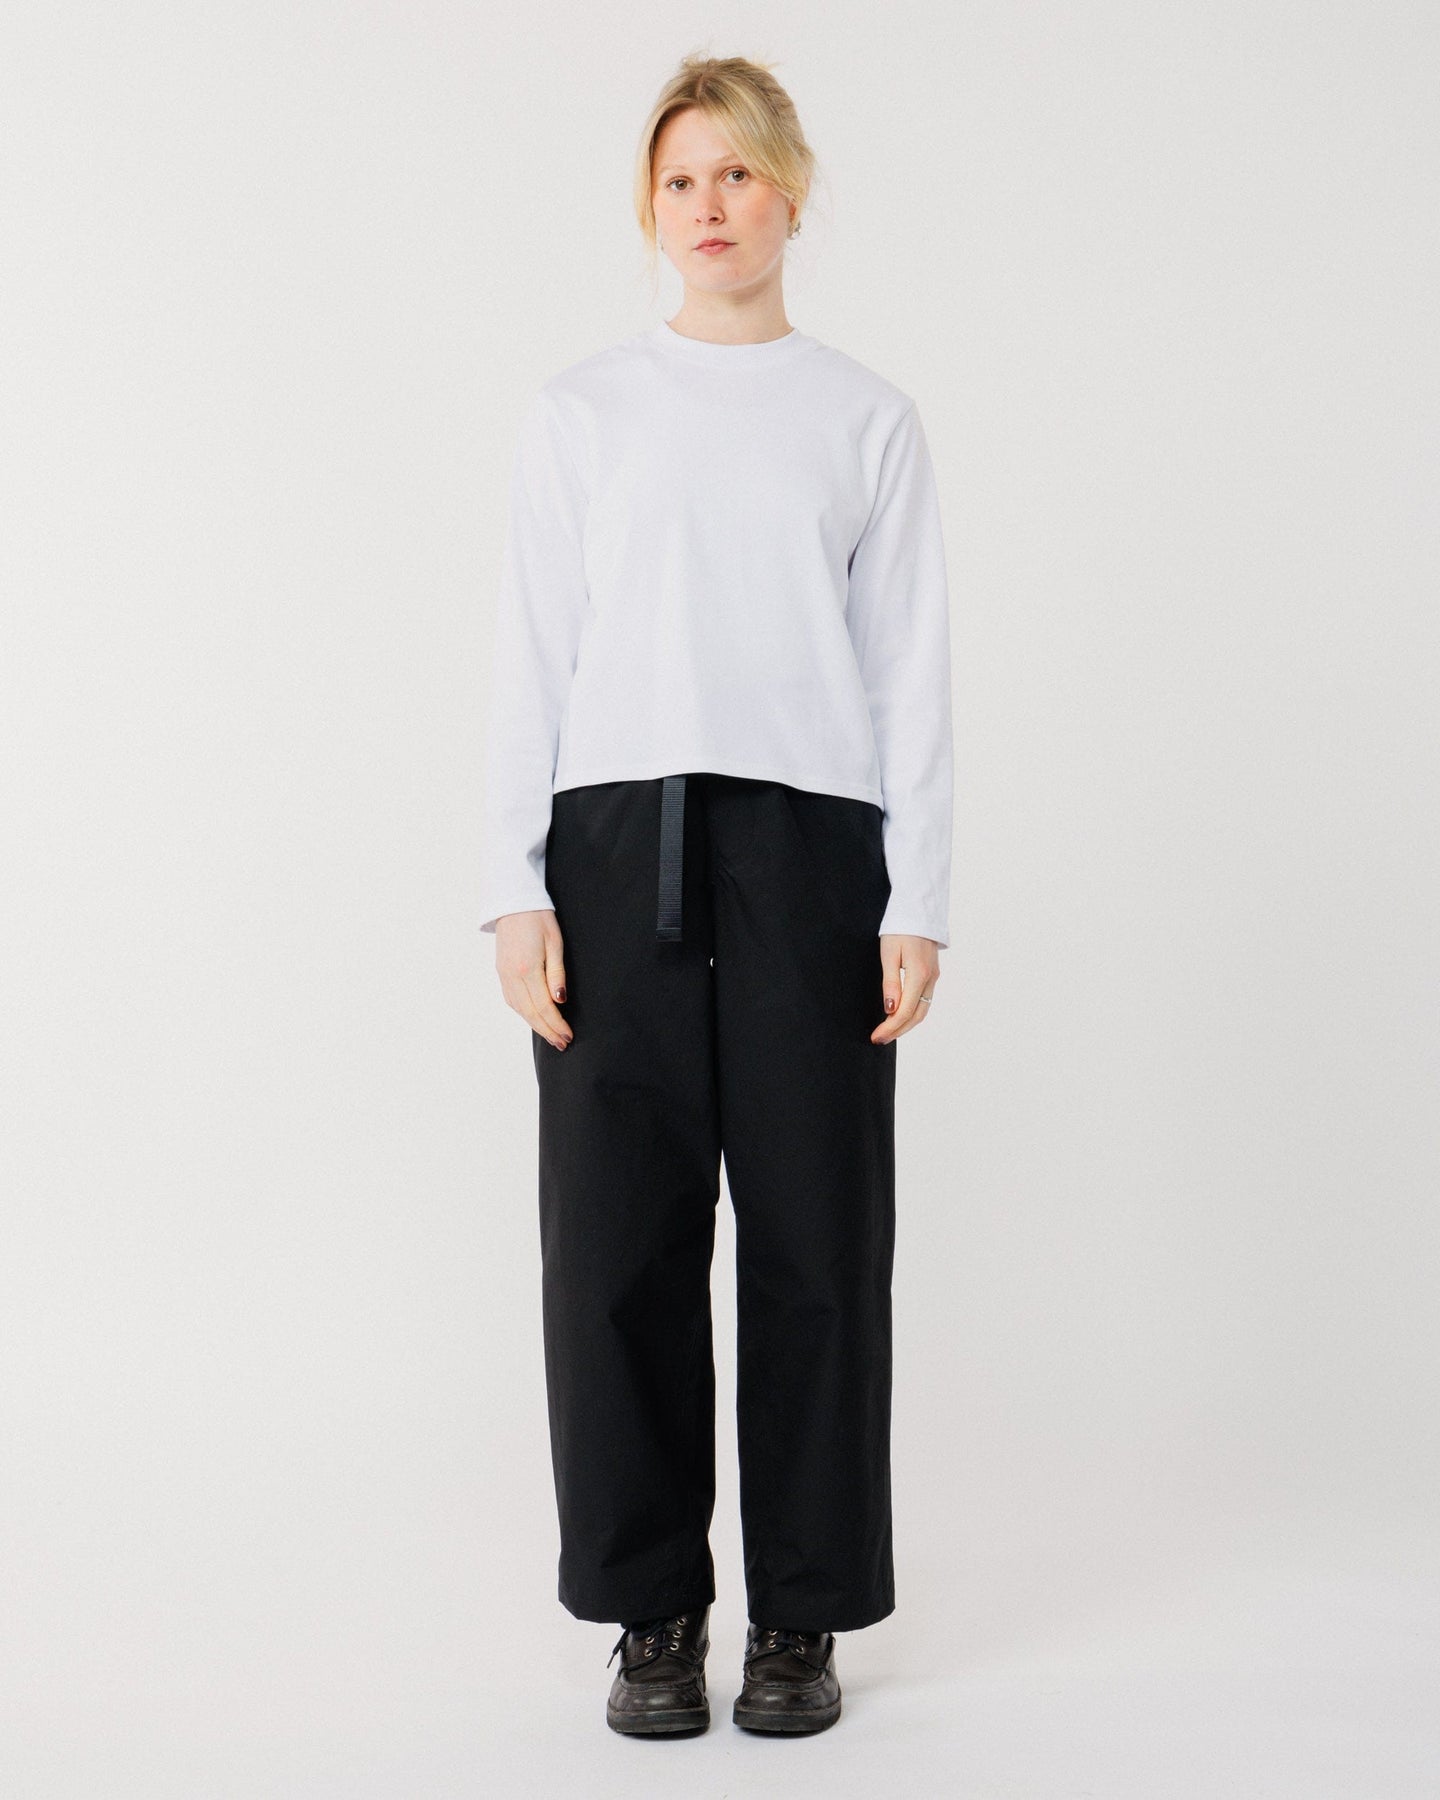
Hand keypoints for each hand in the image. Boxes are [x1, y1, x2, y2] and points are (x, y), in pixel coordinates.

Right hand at [494, 910, 572, 1050]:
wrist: (514, 903)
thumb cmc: (539, 919)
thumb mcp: (555, 943)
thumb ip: (557, 974)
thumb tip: (560, 1001)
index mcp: (527, 968)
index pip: (544, 1006)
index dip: (556, 1024)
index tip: (568, 1036)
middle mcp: (512, 976)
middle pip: (530, 1013)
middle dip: (547, 1031)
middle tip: (562, 1044)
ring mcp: (504, 975)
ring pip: (519, 1009)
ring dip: (536, 1025)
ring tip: (551, 1036)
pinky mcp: (501, 972)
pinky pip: (512, 1000)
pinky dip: (524, 1013)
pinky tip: (534, 1018)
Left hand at [870, 934, 940, 1043]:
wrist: (919, 910)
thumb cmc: (900, 929)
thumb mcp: (889, 954)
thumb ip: (891, 983)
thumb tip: (890, 1009)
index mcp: (919, 974)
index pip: (905, 1011)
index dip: (890, 1027)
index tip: (876, 1036)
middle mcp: (930, 978)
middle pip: (917, 1015)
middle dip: (898, 1031)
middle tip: (879, 1039)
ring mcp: (934, 976)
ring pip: (923, 1009)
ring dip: (906, 1024)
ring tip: (887, 1032)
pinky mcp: (932, 973)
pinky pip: (924, 1000)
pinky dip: (912, 1013)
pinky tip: (899, 1015)